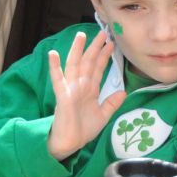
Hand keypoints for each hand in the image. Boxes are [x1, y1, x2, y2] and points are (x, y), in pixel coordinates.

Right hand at [47, 31, 125, 160]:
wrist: (71, 144)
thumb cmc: (83, 129)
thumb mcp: (103, 115)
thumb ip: (112, 103)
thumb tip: (123, 91)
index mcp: (89, 89)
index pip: (97, 68)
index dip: (104, 56)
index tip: (111, 43)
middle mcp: (80, 86)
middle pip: (88, 62)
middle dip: (95, 48)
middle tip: (102, 32)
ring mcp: (70, 89)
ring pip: (74, 66)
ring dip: (77, 50)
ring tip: (81, 35)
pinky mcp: (63, 96)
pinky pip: (58, 80)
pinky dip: (55, 67)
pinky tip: (53, 54)